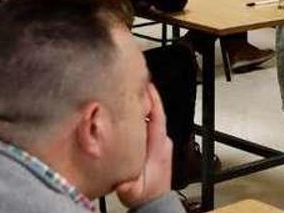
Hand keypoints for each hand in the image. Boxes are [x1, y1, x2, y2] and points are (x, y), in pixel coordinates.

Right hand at [114, 84, 171, 208]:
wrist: (154, 202)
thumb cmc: (145, 194)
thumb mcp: (133, 191)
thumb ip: (127, 186)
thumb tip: (121, 183)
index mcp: (158, 147)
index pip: (158, 118)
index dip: (154, 101)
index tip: (147, 86)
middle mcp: (162, 142)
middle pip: (155, 114)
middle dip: (146, 99)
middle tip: (134, 84)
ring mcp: (161, 143)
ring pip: (153, 119)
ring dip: (144, 107)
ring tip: (130, 94)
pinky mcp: (158, 145)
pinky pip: (151, 126)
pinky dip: (144, 117)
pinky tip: (132, 113)